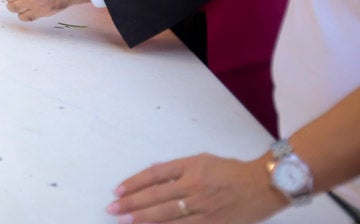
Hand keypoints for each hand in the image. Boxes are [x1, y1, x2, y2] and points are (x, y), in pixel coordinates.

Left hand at [108, 153, 285, 223]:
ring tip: (126, 221)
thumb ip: (176, 168)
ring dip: (144, 219)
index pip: (154, 175)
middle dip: (132, 204)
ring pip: (168, 215)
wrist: (264, 185)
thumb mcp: (202, 160)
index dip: (133, 183)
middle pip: (156, 196)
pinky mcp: (214, 223)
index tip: (118, 191)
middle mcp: (194, 186)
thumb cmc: (231, 171)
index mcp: (190, 167)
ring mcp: (204, 207)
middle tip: (113, 210)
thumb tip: (152, 173)